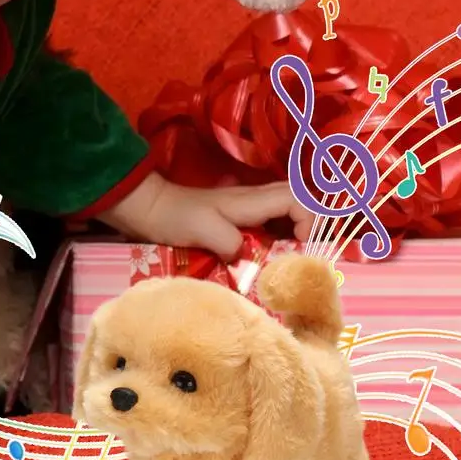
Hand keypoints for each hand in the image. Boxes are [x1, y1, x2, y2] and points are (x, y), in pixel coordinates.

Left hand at [99, 173, 313, 257]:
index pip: (297, 199)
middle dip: (310, 225)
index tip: (304, 244)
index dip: (310, 219)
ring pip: (285, 213)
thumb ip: (230, 243)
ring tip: (294, 260)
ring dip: (295, 233)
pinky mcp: (238, 221)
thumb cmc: (177, 217)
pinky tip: (271, 260)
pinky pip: (269, 225)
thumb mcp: (204, 231)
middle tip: (307, 255)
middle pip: (297, 202)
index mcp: (251, 201)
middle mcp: (255, 201)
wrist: (150, 209)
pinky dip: (279, 238)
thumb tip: (247, 260)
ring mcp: (247, 209)